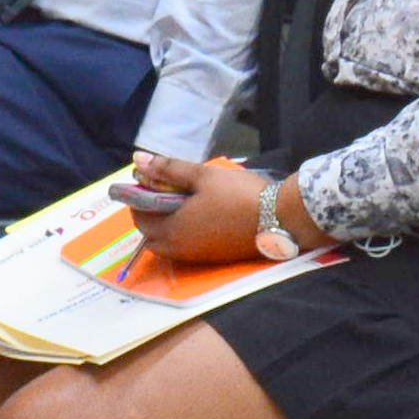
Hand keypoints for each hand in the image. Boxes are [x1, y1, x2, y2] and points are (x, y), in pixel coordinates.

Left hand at [128, 150, 282, 263]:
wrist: (280, 219)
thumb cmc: (238, 195)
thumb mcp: (202, 176)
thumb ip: (169, 168)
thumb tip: (138, 160)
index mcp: (172, 229)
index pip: (139, 217)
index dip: (139, 198)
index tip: (149, 181)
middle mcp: (180, 249)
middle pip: (151, 235)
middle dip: (151, 215)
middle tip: (165, 192)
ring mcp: (198, 256)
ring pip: (169, 244)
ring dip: (167, 225)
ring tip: (182, 203)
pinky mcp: (214, 258)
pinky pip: (187, 248)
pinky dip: (184, 234)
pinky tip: (200, 217)